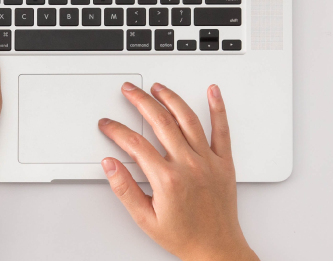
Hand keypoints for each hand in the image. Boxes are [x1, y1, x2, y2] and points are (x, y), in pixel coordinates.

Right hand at [99, 83, 256, 260]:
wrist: (216, 248)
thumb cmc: (184, 236)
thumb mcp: (145, 219)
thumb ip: (125, 189)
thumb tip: (110, 165)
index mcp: (167, 180)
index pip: (135, 144)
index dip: (117, 130)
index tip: (108, 124)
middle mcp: (189, 165)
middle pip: (160, 122)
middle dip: (140, 101)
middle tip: (129, 90)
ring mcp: (208, 162)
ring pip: (188, 120)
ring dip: (171, 99)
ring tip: (158, 87)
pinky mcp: (224, 162)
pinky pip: (222, 130)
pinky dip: (218, 108)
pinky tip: (212, 92)